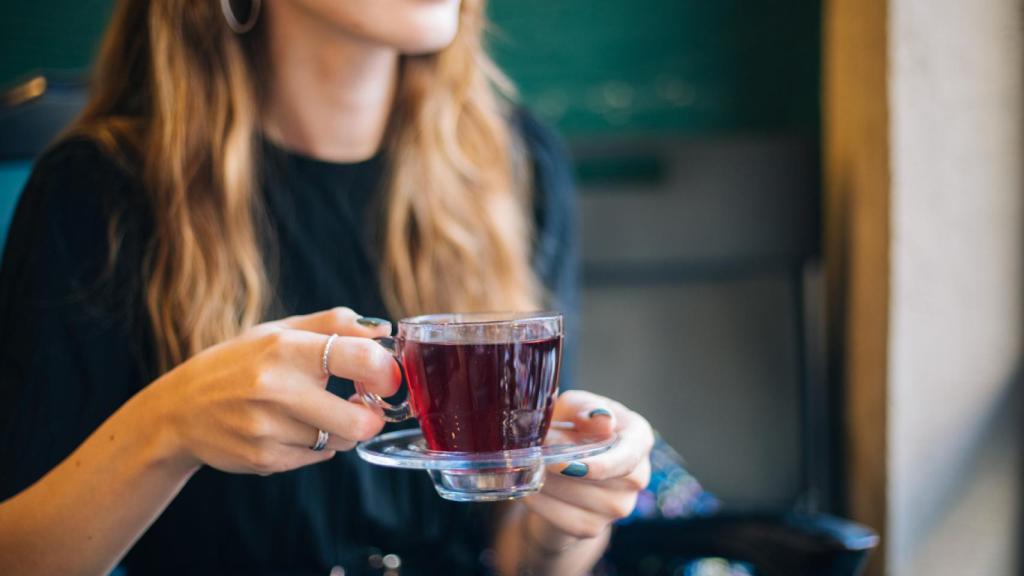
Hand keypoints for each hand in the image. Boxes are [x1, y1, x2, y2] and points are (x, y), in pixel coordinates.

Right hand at [143, 308, 399, 474]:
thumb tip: (384, 330)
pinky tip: (290, 428)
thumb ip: (334, 324)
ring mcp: (269, 429)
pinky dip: (316, 445)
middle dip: (371, 416)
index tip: (387, 377)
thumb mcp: (280, 332)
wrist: (179, 410)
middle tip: (364, 405)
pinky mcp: (264, 459)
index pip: (361, 359)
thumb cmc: (239, 363)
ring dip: (340, 429)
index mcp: (286, 349)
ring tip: (316, 411)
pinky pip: (318, 456)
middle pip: (358, 421)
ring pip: (340, 440)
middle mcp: (277, 390)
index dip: (386, 372)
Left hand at [522, 390, 654, 544]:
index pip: (629, 457)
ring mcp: (619, 507)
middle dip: (559, 465)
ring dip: (545, 482)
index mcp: (639, 438)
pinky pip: (564, 518)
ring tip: (526, 465)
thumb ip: (584, 408)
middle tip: (530, 453)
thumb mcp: (573, 409)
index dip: (602, 465)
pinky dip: (540, 503)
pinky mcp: (594, 527)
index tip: (570, 465)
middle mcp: (637, 476)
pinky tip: (527, 489)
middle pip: (598, 479)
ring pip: (577, 498)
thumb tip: (601, 420)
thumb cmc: (572, 427)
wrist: (560, 470)